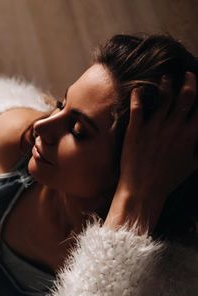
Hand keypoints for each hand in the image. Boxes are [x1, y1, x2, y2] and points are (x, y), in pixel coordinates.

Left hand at [117, 72, 197, 200]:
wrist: (143, 189)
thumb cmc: (168, 179)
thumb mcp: (193, 164)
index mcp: (191, 135)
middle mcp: (175, 128)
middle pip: (186, 96)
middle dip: (189, 81)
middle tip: (187, 74)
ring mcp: (155, 128)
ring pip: (164, 98)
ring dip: (166, 84)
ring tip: (166, 77)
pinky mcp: (136, 130)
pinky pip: (138, 107)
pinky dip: (138, 95)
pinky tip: (138, 88)